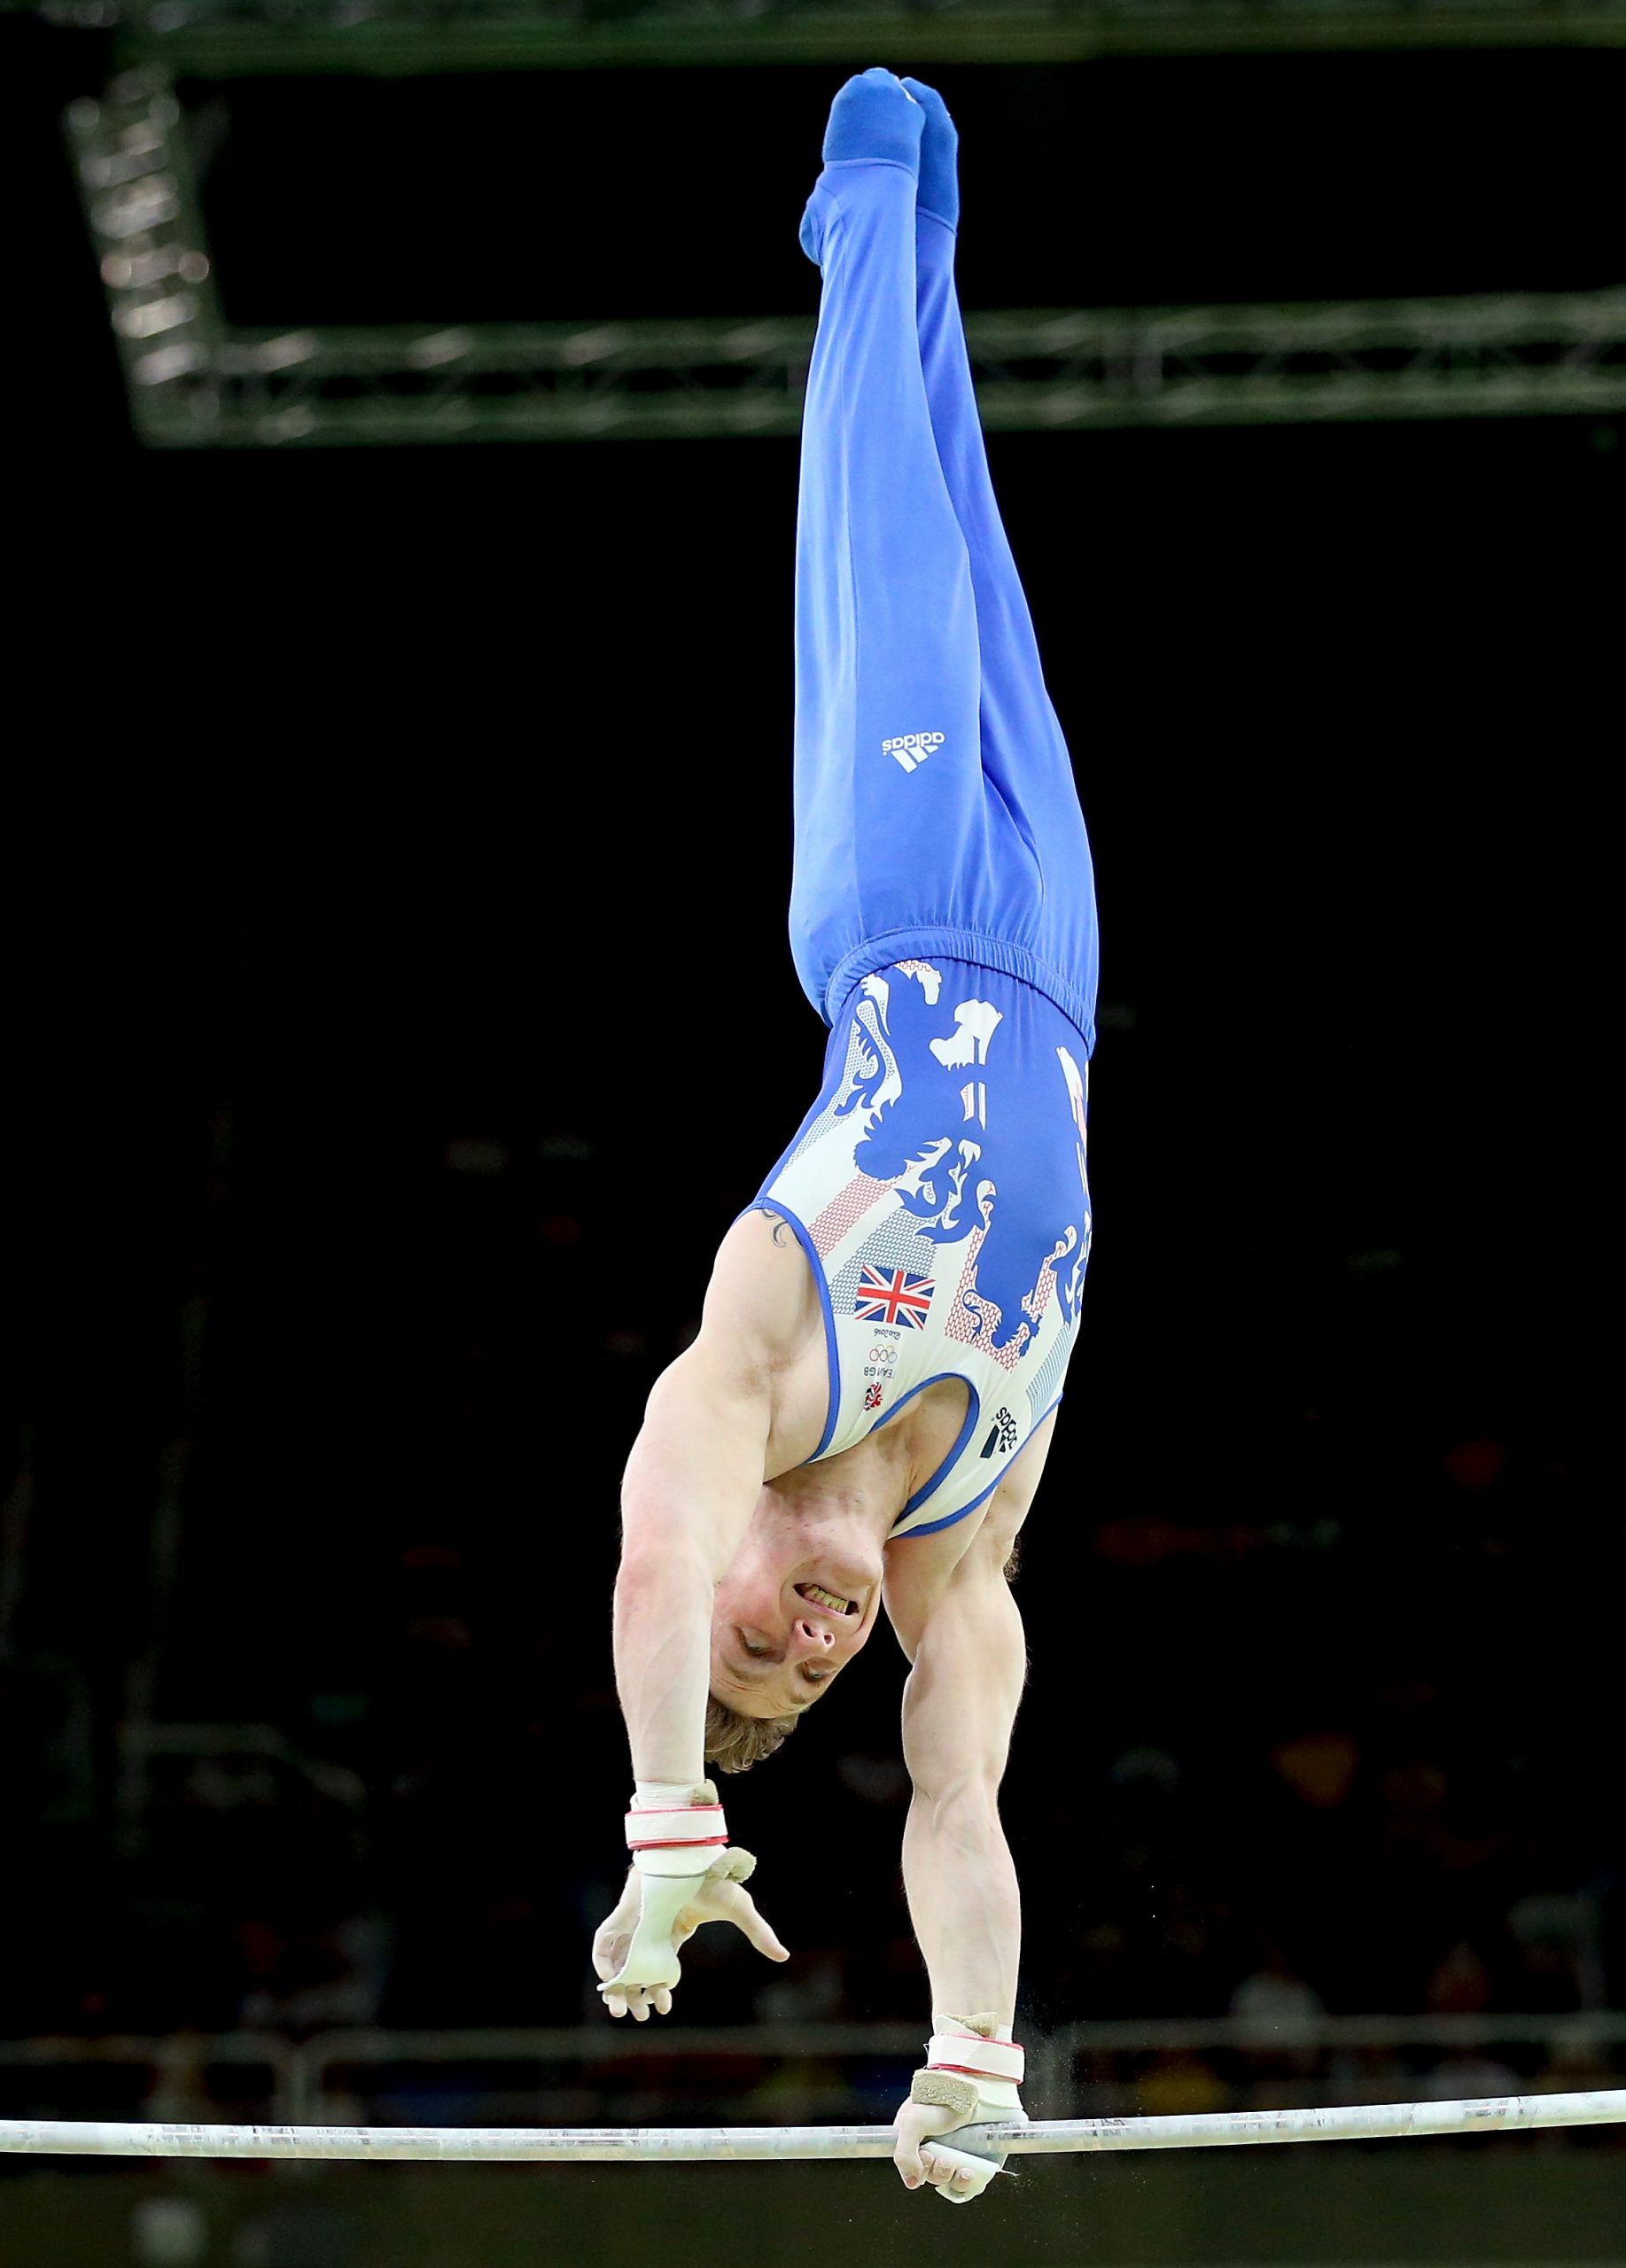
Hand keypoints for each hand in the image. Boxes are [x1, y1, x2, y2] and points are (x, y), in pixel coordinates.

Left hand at [592, 1859, 788, 2019]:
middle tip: (639, 2015)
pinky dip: (603, 1964)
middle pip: (637, 1971)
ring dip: (617, 1989)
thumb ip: (759, 1933)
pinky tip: (612, 1981)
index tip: (664, 2009)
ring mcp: (635, 1924)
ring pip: (618, 1963)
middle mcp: (652, 1931)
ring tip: (622, 2010)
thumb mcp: (739, 1909)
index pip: (661, 1969)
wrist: (691, 1853)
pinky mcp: (621, 1916)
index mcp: (675, 1931)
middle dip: (636, 1996)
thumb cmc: (713, 1877)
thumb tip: (784, 1955)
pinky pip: (604, 1944)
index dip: (660, 1991)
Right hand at [892, 2096, 1011, 2204]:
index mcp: (914, 2139)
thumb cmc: (940, 2099)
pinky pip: (966, 2184)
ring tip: (959, 2166)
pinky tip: (969, 2173)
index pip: (911, 2168)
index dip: (918, 2170)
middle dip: (937, 2172)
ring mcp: (953, 2155)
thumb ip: (904, 2154)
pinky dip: (966, 2184)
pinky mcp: (972, 2161)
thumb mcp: (912, 2122)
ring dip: (952, 2179)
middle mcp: (933, 2149)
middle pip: (930, 2176)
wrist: (973, 2087)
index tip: (926, 2157)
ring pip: (948, 2182)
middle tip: (944, 2159)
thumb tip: (911, 2182)